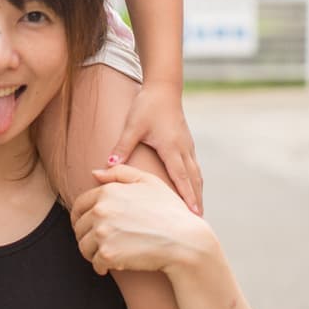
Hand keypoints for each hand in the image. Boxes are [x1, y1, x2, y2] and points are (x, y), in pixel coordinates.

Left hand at [71, 164, 207, 275]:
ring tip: (104, 254)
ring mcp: (103, 232)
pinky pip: (95, 263)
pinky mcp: (108, 254)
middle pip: (79, 226)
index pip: (79, 205)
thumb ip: (120, 173)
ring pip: (84, 246)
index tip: (87, 226)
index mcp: (108, 192)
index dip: (80, 217)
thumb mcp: (149, 182)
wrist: (185, 241)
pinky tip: (111, 266)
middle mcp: (101, 210)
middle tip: (98, 243)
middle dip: (86, 235)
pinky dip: (101, 266)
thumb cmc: (170, 212)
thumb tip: (94, 173)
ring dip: (92, 252)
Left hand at [106, 82, 202, 213]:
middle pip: (193, 180)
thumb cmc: (147, 106)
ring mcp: (187, 145)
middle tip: (199, 221)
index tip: (194, 214)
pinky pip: (194, 166)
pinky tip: (193, 188)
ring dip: (197, 191)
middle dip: (196, 200)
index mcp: (172, 148)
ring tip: (198, 210)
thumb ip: (122, 147)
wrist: (163, 87)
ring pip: (196, 173)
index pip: (181, 177)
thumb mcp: (132, 126)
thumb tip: (108, 166)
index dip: (187, 196)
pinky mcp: (186, 142)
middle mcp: (183, 149)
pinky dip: (196, 180)